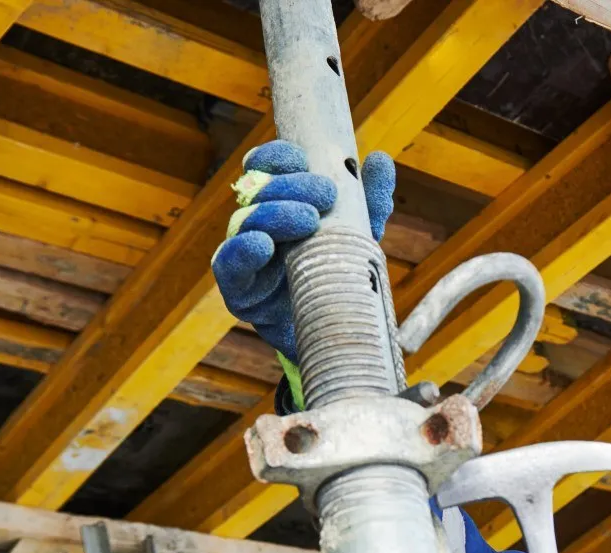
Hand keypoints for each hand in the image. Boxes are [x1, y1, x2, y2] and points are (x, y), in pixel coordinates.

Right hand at [210, 140, 395, 403]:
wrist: (334, 337)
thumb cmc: (338, 278)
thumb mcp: (360, 238)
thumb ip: (370, 202)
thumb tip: (381, 159)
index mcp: (282, 203)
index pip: (268, 167)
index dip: (279, 157)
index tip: (302, 159)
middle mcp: (257, 223)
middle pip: (258, 190)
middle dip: (290, 186)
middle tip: (326, 194)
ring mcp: (244, 256)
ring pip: (244, 223)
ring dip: (274, 215)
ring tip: (308, 219)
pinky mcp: (238, 291)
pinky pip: (229, 266)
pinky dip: (243, 252)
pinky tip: (261, 244)